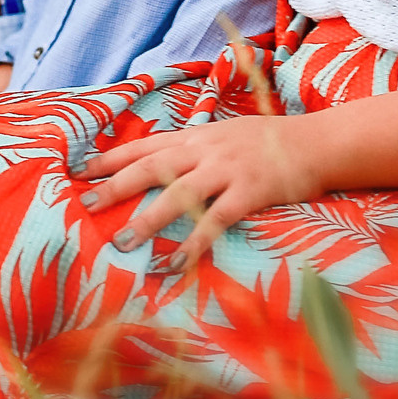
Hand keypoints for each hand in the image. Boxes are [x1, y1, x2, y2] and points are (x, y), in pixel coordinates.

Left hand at [75, 114, 322, 271]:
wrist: (317, 142)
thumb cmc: (269, 142)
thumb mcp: (225, 135)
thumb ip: (194, 149)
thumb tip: (161, 163)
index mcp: (196, 137)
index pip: (144, 146)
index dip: (110, 158)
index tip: (79, 171)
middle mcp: (204, 150)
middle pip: (151, 167)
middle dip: (115, 186)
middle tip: (87, 207)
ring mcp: (226, 170)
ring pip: (178, 194)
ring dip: (147, 219)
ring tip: (121, 242)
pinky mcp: (249, 192)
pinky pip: (215, 220)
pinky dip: (194, 242)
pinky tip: (176, 263)